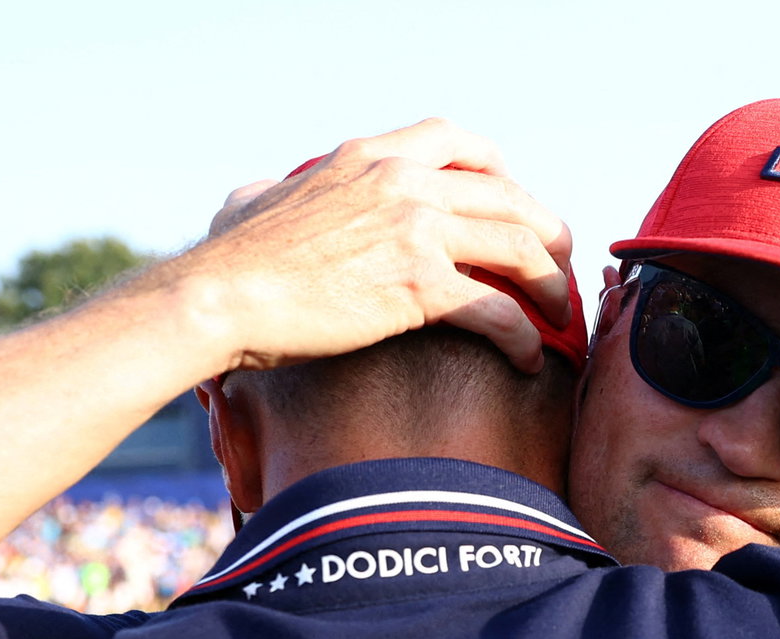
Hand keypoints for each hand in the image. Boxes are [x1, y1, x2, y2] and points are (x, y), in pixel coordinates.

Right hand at [186, 118, 573, 373]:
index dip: (499, 169)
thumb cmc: (227, 260)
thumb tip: (258, 194)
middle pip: (508, 195)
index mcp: (369, 156)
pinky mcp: (419, 285)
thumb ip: (271, 190)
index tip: (512, 200)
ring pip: (518, 247)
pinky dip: (524, 335)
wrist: (221, 297)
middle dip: (545, 231)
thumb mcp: (252, 199)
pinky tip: (528, 358)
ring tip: (558, 314)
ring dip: (549, 283)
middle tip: (557, 265)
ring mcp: (416, 229)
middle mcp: (402, 181)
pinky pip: (498, 309)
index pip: (457, 139)